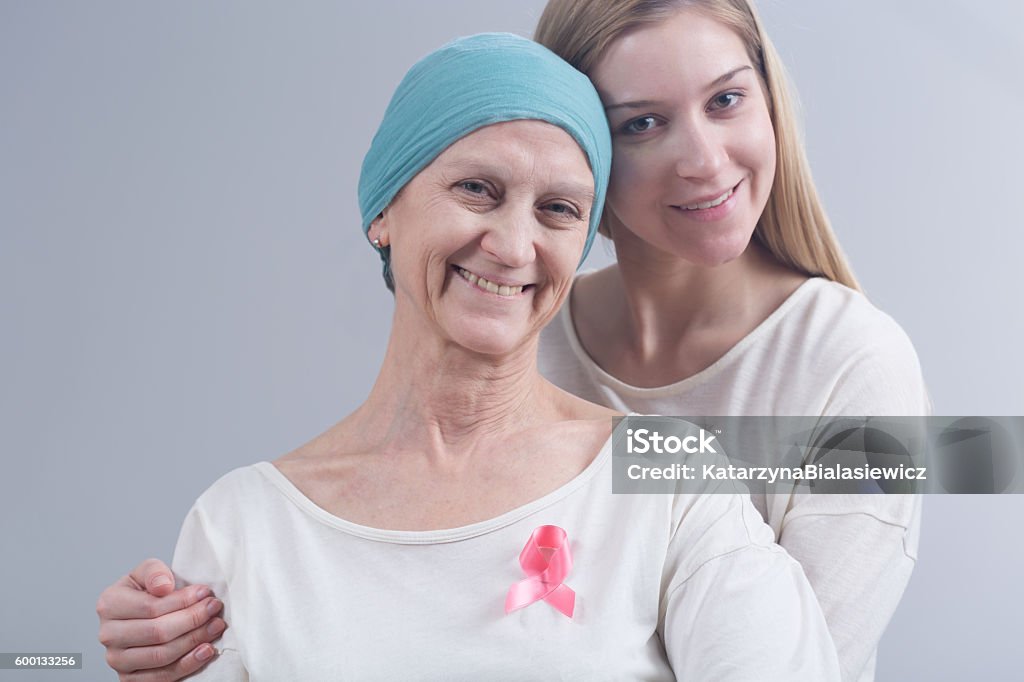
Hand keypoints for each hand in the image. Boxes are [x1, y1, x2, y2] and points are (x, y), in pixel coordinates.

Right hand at [97, 558, 225, 680]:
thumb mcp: (147, 571)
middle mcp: (108, 635)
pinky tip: (206, 650)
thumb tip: (164, 586)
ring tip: (215, 626)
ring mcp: (117, 660)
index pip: (151, 607)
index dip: (182, 601)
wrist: (140, 615)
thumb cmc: (146, 592)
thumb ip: (154, 572)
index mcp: (109, 604)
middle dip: (193, 620)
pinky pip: (162, 677)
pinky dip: (188, 664)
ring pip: (162, 655)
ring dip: (194, 641)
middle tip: (215, 609)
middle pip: (158, 633)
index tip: (205, 594)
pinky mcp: (129, 679)